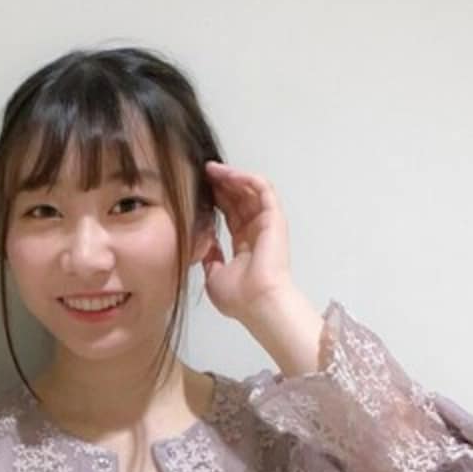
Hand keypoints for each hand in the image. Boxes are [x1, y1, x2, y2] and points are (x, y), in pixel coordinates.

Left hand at [202, 162, 324, 374]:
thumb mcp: (214, 275)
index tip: (198, 190)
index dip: (215, 201)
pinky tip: (228, 173)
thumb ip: (210, 258)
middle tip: (203, 173)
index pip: (230, 215)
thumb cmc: (239, 297)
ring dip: (232, 177)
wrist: (257, 301)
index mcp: (244, 246)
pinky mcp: (274, 217)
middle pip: (239, 200)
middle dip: (221, 185)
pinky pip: (262, 189)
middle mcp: (257, 232)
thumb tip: (202, 246)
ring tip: (212, 169)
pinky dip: (246, 178)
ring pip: (250, 191)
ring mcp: (267, 224)